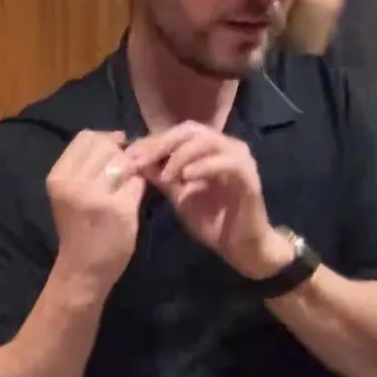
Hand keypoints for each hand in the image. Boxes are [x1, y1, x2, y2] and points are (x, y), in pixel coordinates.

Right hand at [45, 131, 146, 295]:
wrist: (82, 269)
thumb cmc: (77, 228)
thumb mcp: (69, 190)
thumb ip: (87, 163)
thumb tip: (119, 137)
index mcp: (58, 176)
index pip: (86, 137)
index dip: (105, 140)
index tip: (113, 155)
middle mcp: (73, 183)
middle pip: (106, 147)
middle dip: (119, 156)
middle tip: (120, 176)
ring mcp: (96, 196)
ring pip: (124, 162)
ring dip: (130, 172)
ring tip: (123, 190)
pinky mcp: (119, 209)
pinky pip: (137, 183)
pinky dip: (138, 189)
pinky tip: (129, 203)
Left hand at [126, 122, 292, 278]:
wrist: (239, 246)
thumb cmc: (210, 220)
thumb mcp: (178, 195)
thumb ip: (160, 176)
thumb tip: (133, 160)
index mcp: (208, 148)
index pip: (177, 133)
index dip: (151, 142)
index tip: (128, 156)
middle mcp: (225, 146)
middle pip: (190, 131)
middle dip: (162, 144)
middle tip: (140, 161)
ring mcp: (239, 158)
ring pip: (207, 141)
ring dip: (181, 155)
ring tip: (165, 175)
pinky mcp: (248, 176)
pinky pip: (227, 162)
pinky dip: (205, 166)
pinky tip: (186, 177)